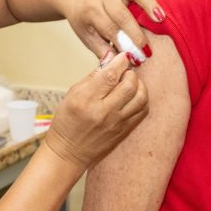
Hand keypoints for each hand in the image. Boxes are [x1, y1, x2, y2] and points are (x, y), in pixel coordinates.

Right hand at [44, 52, 148, 172]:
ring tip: (129, 83)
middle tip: (124, 71)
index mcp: (86, 100)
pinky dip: (141, 98)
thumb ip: (93, 77)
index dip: (119, 61)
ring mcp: (117, 123)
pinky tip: (133, 96)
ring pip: (141, 97)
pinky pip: (142, 110)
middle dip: (130, 72)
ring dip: (139, 85)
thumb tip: (110, 59)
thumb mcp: (72, 94)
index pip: (110, 75)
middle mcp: (103, 112)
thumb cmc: (67, 122)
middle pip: (129, 85)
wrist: (68, 153)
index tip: (121, 56)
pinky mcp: (125, 131)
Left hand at [65, 0, 163, 59]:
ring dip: (147, 3)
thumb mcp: (86, 37)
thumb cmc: (84, 21)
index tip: (135, 59)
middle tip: (148, 50)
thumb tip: (115, 63)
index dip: (123, 45)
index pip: (109, 30)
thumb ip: (101, 50)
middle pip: (122, 14)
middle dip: (136, 33)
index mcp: (91, 13)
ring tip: (160, 17)